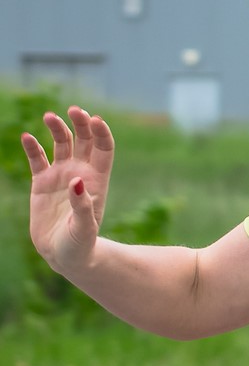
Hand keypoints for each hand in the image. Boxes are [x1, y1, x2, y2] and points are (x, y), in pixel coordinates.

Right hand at [20, 106, 116, 274]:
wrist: (64, 255)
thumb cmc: (81, 243)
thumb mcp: (84, 226)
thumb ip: (82, 204)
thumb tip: (76, 181)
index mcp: (97, 180)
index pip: (103, 149)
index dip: (101, 132)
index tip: (95, 119)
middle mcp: (81, 173)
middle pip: (84, 140)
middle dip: (81, 123)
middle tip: (73, 110)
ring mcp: (61, 175)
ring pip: (62, 144)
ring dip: (58, 129)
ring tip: (50, 117)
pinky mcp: (42, 182)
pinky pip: (38, 159)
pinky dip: (33, 147)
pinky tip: (28, 137)